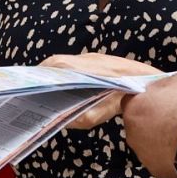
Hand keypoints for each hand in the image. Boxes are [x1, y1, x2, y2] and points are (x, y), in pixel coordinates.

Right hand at [41, 53, 163, 128]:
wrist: (147, 85)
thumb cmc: (120, 100)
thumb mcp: (95, 115)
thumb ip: (75, 118)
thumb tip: (58, 120)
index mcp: (79, 68)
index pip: (51, 67)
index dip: (39, 75)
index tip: (29, 85)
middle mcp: (84, 58)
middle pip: (56, 62)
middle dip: (44, 74)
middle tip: (35, 87)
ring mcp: (93, 57)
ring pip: (67, 61)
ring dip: (57, 72)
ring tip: (49, 87)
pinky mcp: (100, 59)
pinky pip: (78, 63)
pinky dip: (69, 71)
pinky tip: (69, 84)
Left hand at [122, 73, 176, 177]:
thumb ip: (161, 84)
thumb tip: (159, 85)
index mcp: (134, 108)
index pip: (131, 100)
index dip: (147, 99)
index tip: (159, 100)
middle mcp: (133, 132)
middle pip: (139, 123)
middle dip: (154, 120)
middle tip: (173, 116)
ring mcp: (143, 153)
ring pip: (149, 142)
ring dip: (161, 137)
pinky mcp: (156, 169)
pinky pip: (160, 158)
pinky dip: (169, 153)